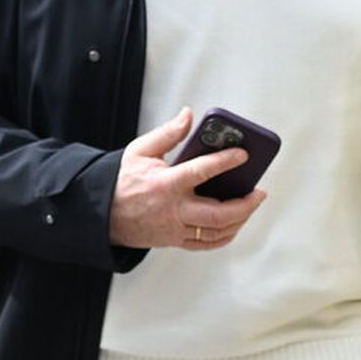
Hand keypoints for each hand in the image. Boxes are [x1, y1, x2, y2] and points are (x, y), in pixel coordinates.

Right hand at [107, 107, 267, 251]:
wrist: (101, 214)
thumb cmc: (122, 180)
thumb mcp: (140, 151)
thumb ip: (168, 134)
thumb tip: (188, 115)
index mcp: (165, 184)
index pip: (201, 172)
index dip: (225, 162)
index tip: (244, 154)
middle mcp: (173, 210)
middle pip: (218, 214)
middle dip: (245, 204)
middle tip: (259, 192)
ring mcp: (175, 229)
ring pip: (216, 232)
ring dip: (240, 220)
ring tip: (251, 204)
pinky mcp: (174, 241)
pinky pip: (207, 244)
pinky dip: (225, 235)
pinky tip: (236, 222)